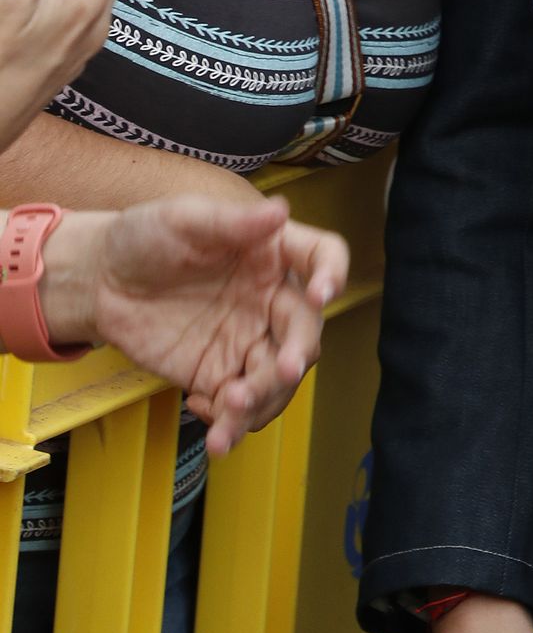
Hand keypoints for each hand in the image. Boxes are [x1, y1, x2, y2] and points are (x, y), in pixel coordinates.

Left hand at [41, 195, 347, 451]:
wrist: (99, 283)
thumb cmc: (144, 236)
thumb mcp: (184, 219)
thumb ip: (230, 221)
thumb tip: (280, 210)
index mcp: (272, 253)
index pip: (323, 257)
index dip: (332, 273)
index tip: (322, 294)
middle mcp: (269, 299)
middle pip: (305, 329)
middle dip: (298, 353)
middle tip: (283, 369)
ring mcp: (246, 340)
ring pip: (277, 378)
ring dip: (264, 397)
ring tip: (228, 404)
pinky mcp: (218, 375)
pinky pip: (239, 407)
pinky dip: (231, 422)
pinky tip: (203, 414)